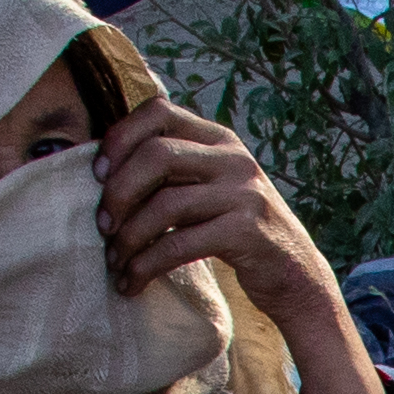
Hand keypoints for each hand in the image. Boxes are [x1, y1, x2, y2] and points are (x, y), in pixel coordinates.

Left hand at [96, 101, 392, 393]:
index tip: (97, 174)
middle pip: (156, 154)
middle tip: (102, 226)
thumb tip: (104, 171)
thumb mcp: (212, 188)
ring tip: (115, 262)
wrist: (297, 277)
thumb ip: (176, 169)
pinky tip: (134, 281)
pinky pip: (180, 244)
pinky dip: (148, 265)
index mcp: (220, 139)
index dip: (119, 138)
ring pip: (165, 203)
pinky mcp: (247, 232)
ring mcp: (244, 194)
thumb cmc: (239, 233)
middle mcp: (234, 159)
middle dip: (117, 192)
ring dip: (129, 237)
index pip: (158, 111)